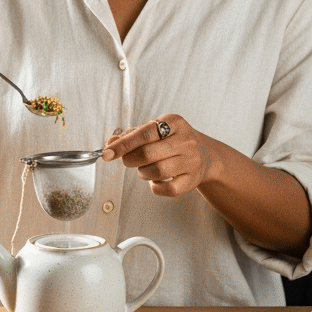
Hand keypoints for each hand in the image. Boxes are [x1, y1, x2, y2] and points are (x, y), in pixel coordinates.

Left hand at [102, 114, 216, 197]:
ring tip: (145, 169)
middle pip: (147, 154)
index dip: (122, 145)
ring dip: (143, 173)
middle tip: (128, 160)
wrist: (205, 155)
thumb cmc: (172, 141)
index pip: (144, 133)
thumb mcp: (155, 131)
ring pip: (157, 171)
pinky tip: (155, 181)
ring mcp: (192, 160)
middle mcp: (186, 140)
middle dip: (130, 159)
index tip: (106, 154)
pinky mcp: (193, 180)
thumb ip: (131, 135)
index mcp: (174, 122)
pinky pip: (167, 189)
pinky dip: (155, 187)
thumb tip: (110, 143)